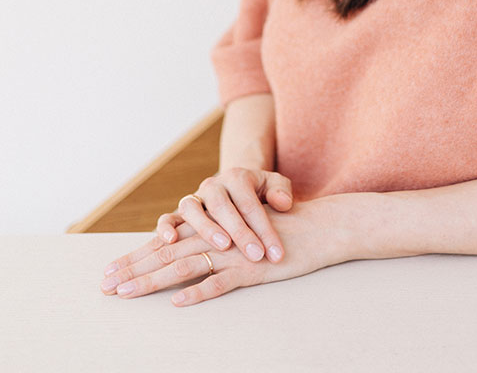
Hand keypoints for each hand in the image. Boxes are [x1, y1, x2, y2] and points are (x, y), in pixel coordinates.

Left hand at [99, 197, 349, 306]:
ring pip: (186, 264)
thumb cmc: (281, 233)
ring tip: (126, 292)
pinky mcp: (254, 267)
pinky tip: (179, 301)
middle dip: (134, 268)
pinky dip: (200, 291)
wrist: (320, 227)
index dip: (138, 256)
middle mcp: (219, 235)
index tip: (111, 273)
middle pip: (168, 252)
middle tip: (105, 285)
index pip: (167, 242)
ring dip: (153, 281)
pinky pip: (222, 281)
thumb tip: (183, 266)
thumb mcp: (243, 234)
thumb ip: (216, 242)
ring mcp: (235, 251)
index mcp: (214, 227)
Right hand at [156, 167, 293, 263]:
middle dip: (240, 232)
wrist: (235, 186)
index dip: (265, 229)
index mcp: (237, 177)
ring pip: (193, 210)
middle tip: (256, 255)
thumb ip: (281, 191)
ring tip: (224, 247)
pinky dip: (166, 228)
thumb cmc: (259, 192)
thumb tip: (283, 203)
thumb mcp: (275, 186)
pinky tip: (171, 242)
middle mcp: (213, 185)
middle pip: (223, 206)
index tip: (276, 253)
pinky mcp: (179, 213)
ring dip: (207, 229)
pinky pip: (167, 218)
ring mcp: (194, 198)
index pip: (251, 204)